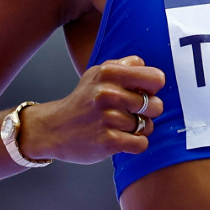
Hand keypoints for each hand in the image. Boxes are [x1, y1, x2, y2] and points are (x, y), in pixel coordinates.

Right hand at [16, 56, 164, 162]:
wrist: (53, 128)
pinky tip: (121, 139)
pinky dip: (135, 144)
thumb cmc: (83, 100)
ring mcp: (108, 118)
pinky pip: (141, 144)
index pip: (156, 78)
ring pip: (148, 126)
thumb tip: (149, 70)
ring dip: (138, 129)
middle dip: (148, 112)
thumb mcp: (98, 74)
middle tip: (131, 113)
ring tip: (121, 126)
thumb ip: (125, 66)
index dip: (153, 88)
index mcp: (109, 72)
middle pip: (156, 105)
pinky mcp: (108, 141)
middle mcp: (108, 93)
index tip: (142, 93)